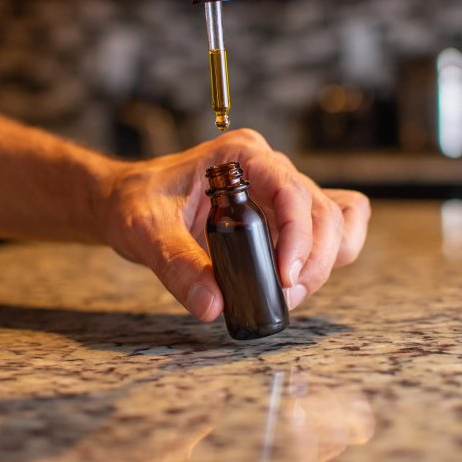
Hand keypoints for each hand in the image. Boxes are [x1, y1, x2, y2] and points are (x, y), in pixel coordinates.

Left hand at [101, 129, 369, 320]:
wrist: (125, 201)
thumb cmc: (135, 202)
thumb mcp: (145, 230)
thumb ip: (177, 266)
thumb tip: (212, 306)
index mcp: (240, 155)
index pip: (290, 190)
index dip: (298, 236)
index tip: (284, 278)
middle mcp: (268, 168)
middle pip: (323, 211)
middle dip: (313, 260)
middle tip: (283, 296)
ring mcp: (280, 191)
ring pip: (335, 222)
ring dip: (322, 263)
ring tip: (285, 292)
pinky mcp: (283, 216)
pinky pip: (332, 227)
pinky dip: (328, 256)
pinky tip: (295, 279)